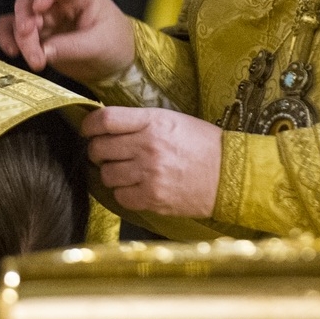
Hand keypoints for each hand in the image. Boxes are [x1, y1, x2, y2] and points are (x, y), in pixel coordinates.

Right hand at [0, 0, 133, 82]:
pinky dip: (8, 39)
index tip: (38, 8)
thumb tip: (43, 51)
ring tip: (32, 58)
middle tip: (30, 42)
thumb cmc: (115, 45)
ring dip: (18, 35)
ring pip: (19, 15)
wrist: (116, 65)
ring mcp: (45, 16)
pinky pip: (13, 31)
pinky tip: (12, 52)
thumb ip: (72, 46)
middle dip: (25, 19)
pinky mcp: (37, 34)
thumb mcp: (100, 45)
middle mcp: (58, 1)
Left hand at [81, 107, 221, 217]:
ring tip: (124, 172)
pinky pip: (120, 197)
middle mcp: (147, 146)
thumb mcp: (172, 120)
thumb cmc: (203, 144)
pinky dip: (123, 193)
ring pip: (107, 175)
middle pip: (99, 149)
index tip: (88, 131)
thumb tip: (107, 126)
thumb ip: (140, 121)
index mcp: (152, 121)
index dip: (89, 126)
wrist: (231, 174)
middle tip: (106, 155)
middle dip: (97, 152)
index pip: (105, 120)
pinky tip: (135, 188)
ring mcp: (149, 174)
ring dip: (111, 174)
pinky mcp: (154, 198)